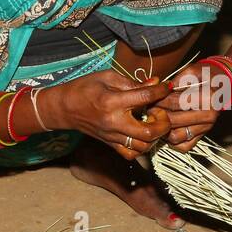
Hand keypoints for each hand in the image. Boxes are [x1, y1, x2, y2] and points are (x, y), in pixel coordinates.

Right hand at [43, 71, 172, 160]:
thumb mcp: (108, 77)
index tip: (166, 87)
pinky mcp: (111, 145)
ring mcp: (112, 137)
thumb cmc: (85, 88)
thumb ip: (133, 82)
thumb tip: (156, 83)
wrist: (64, 108)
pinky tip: (142, 134)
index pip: (145, 97)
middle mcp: (114, 123)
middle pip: (149, 132)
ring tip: (152, 123)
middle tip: (160, 112)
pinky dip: (142, 147)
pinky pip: (132, 154)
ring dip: (155, 136)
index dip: (161, 91)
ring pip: (143, 147)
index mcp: (113, 101)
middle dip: (163, 123)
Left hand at [154, 61, 229, 151]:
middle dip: (156, 114)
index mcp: (208, 98)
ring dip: (162, 129)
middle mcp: (209, 116)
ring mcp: (206, 128)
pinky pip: (182, 146)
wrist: (222, 85)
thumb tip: (159, 91)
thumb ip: (176, 81)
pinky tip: (167, 127)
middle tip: (149, 107)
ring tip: (156, 117)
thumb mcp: (192, 72)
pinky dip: (171, 140)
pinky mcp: (202, 136)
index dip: (159, 99)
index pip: (175, 103)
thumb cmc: (205, 75)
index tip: (151, 96)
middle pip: (172, 120)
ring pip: (175, 136)